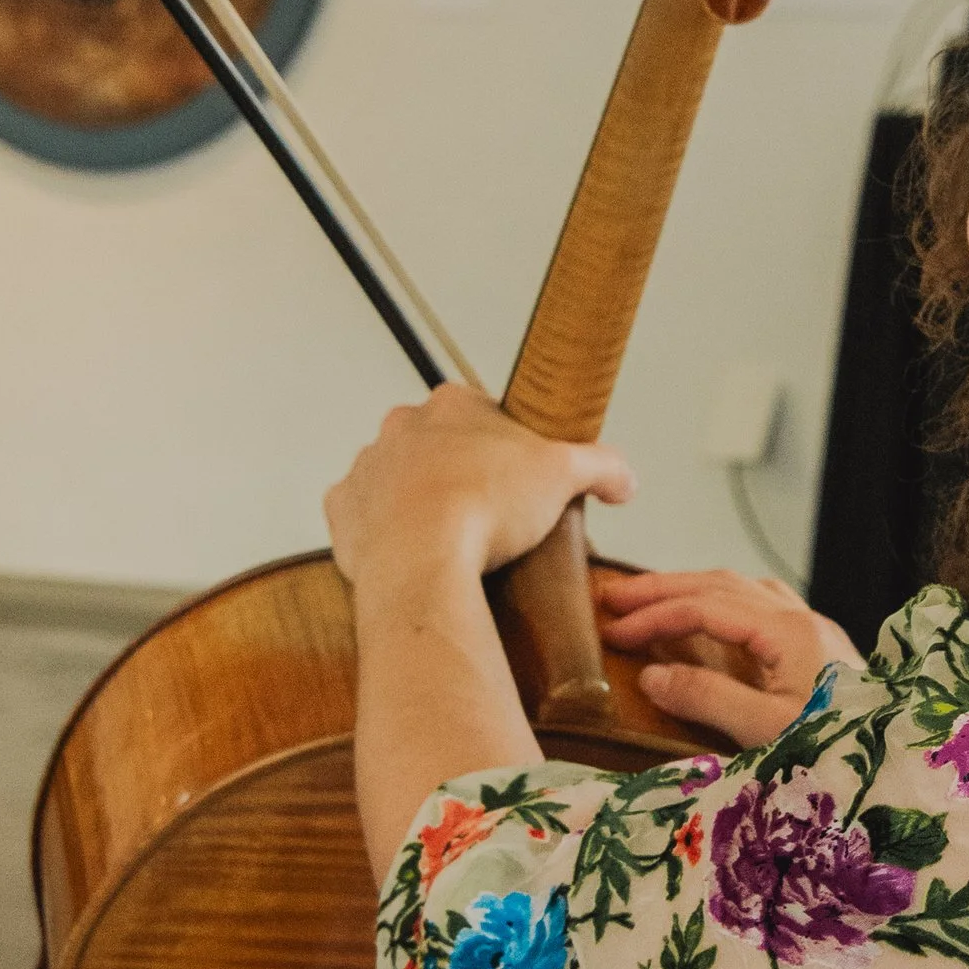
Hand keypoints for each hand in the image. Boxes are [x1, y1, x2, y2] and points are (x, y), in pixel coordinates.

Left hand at [325, 385, 634, 591]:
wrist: (422, 562)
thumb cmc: (485, 509)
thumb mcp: (565, 476)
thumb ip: (602, 466)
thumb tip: (624, 479)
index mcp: (451, 405)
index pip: (482, 411)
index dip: (504, 445)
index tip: (518, 477)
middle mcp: (401, 427)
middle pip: (437, 444)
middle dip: (460, 471)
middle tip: (490, 512)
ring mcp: (368, 467)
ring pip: (398, 478)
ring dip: (419, 501)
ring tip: (452, 539)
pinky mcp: (344, 511)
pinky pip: (364, 516)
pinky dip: (385, 533)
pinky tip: (413, 553)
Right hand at [595, 564, 857, 751]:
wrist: (898, 767)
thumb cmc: (838, 753)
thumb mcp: (764, 733)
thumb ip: (707, 699)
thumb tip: (650, 676)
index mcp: (789, 632)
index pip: (706, 606)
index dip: (654, 615)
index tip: (612, 630)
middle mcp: (803, 620)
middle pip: (721, 585)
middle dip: (664, 589)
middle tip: (613, 597)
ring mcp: (815, 632)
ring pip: (744, 589)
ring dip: (693, 591)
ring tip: (654, 601)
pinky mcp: (820, 650)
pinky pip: (763, 607)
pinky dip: (724, 604)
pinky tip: (713, 618)